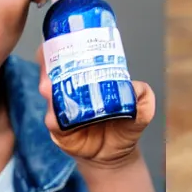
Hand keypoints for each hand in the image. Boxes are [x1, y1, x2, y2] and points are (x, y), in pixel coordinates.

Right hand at [36, 39, 153, 167]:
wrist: (115, 155)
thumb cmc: (124, 127)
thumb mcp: (141, 111)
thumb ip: (144, 98)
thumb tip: (138, 88)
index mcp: (87, 79)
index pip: (71, 57)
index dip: (63, 46)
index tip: (61, 37)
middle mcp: (71, 91)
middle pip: (53, 71)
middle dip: (48, 63)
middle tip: (49, 59)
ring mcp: (63, 110)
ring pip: (49, 94)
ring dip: (47, 87)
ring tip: (49, 86)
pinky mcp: (60, 131)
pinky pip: (52, 121)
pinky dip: (53, 117)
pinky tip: (55, 115)